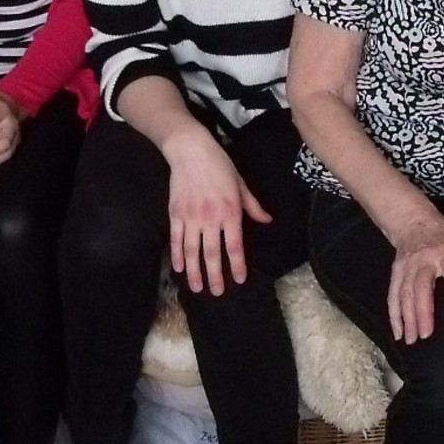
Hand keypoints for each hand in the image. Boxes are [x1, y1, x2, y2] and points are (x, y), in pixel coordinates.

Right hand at [163, 128, 269, 296]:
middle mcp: (210, 217)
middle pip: (213, 253)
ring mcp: (190, 217)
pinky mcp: (175, 213)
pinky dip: (177, 256)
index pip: (235, 245)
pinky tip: (180, 268)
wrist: (191, 151)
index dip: (237, 264)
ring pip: (192, 251)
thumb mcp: (241, 184)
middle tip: (217, 293)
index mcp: (230, 211)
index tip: (239, 280)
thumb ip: (252, 206)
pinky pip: (176, 240)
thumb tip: (267, 220)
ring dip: (195, 271)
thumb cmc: (220, 166)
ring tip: (197, 288)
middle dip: (215, 275)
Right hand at [385, 211, 443, 343]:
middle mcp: (424, 261)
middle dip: (423, 311)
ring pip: (405, 294)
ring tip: (412, 339)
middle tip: (427, 334)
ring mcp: (407, 267)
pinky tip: (399, 333)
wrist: (414, 222)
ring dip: (407, 318)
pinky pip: (393, 296)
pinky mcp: (396, 273)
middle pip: (422, 287)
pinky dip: (394, 315)